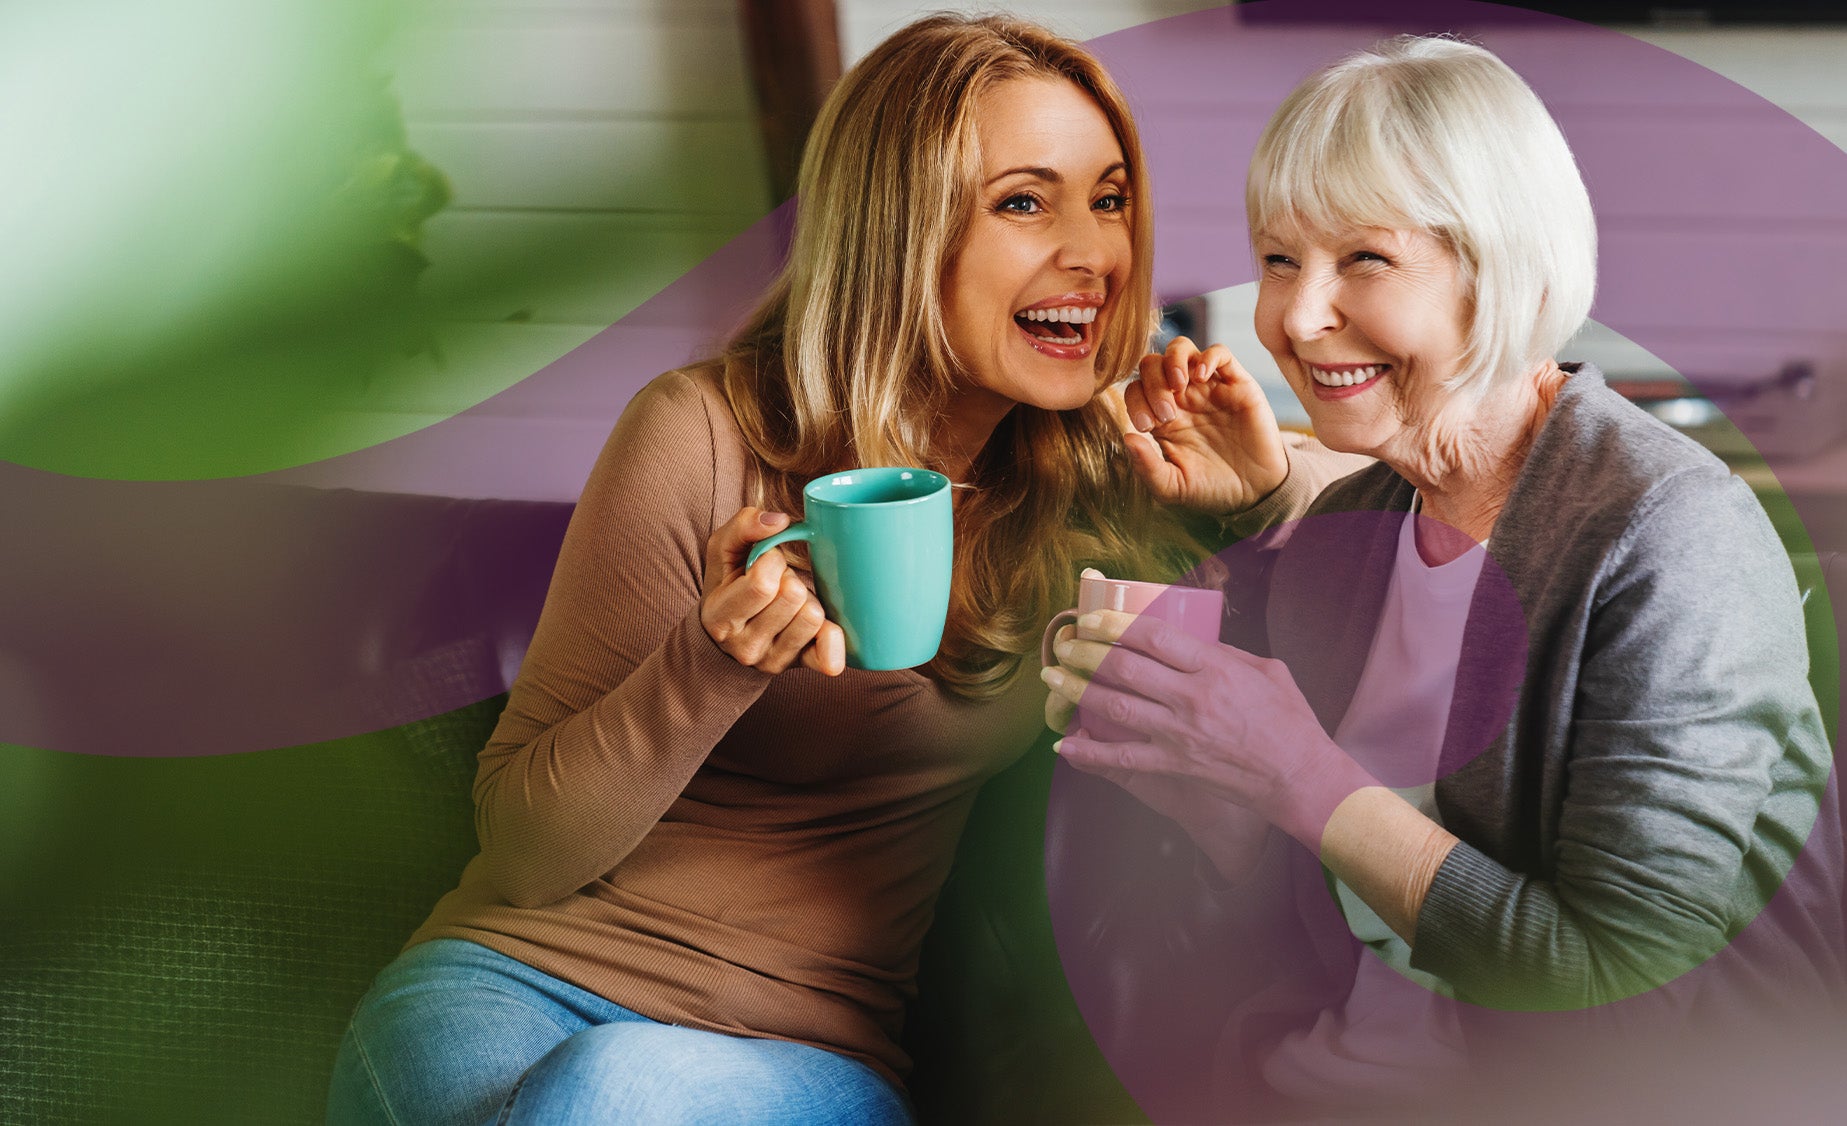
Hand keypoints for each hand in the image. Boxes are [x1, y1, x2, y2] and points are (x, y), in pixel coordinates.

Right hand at [701, 507, 845, 675]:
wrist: (728, 633)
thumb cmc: (729, 583)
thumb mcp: (723, 550)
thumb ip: (743, 525)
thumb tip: (779, 521)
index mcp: (720, 617)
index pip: (762, 584)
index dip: (771, 561)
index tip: (766, 561)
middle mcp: (744, 646)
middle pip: (792, 597)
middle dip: (790, 579)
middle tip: (779, 582)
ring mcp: (772, 661)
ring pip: (813, 617)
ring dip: (808, 600)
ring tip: (790, 602)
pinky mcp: (798, 666)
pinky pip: (827, 655)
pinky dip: (833, 642)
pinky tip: (826, 630)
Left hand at [1040, 609, 1373, 850]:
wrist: (1300, 777)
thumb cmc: (1290, 721)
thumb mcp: (1266, 671)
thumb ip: (1225, 653)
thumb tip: (1189, 641)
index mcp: (1215, 668)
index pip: (1154, 637)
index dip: (1114, 624)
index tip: (1090, 618)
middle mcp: (1193, 698)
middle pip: (1125, 668)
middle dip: (1085, 652)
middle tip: (1063, 644)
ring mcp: (1180, 735)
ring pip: (1115, 707)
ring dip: (1077, 690)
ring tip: (1052, 677)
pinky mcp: (1174, 766)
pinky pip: (1122, 759)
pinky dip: (1089, 754)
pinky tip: (1065, 746)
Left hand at [1120, 336, 1289, 514]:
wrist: (1255, 492)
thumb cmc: (1211, 489)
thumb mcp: (1173, 487)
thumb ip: (1147, 467)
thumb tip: (1126, 437)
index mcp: (1161, 418)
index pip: (1136, 390)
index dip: (1135, 401)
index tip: (1149, 427)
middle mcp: (1181, 398)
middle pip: (1153, 364)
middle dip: (1152, 383)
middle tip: (1167, 413)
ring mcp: (1208, 388)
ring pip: (1181, 349)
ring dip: (1173, 361)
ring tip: (1179, 384)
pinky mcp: (1236, 384)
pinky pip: (1219, 353)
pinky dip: (1207, 357)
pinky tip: (1202, 378)